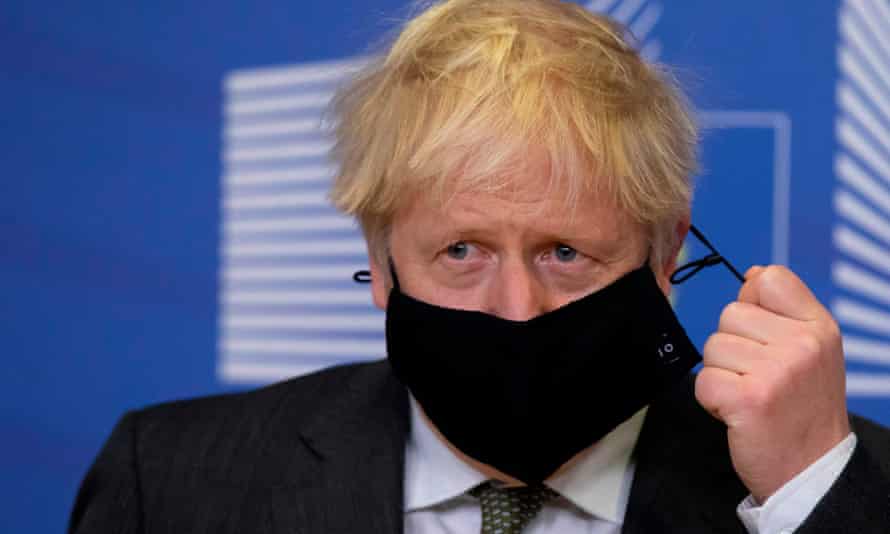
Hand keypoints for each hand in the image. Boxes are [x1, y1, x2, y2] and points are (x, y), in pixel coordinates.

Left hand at [695, 265, 850, 501]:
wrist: (811, 470)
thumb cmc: (802, 408)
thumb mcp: (811, 351)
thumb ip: (783, 309)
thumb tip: (753, 274)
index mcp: (819, 327)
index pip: (770, 278)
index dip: (754, 304)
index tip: (766, 338)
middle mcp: (802, 345)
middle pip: (730, 314)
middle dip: (734, 347)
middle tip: (760, 379)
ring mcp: (777, 371)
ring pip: (713, 346)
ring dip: (722, 374)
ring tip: (751, 395)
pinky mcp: (749, 399)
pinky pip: (703, 380)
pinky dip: (712, 400)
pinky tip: (738, 413)